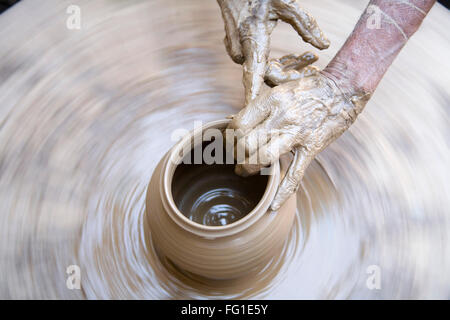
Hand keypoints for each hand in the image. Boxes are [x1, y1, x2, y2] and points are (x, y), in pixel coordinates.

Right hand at [217, 0, 328, 103]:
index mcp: (252, 39)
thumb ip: (306, 25)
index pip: (254, 76)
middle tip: (315, 68)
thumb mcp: (285, 3)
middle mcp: (242, 49)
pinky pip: (260, 64)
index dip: (255, 97)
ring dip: (289, 69)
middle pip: (267, 76)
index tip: (259, 115)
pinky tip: (296, 57)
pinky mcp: (239, 50)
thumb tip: (324, 46)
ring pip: (265, 71)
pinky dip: (278, 63)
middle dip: (292, 76)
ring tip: (312, 59)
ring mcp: (238, 51)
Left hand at [228, 72, 369, 209]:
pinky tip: (273, 205)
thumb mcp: (280, 85)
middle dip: (235, 154)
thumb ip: (257, 101)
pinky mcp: (311, 148)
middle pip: (246, 143)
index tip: (230, 141)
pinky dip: (283, 192)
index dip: (229, 136)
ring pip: (263, 158)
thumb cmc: (308, 87)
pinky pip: (295, 174)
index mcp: (272, 100)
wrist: (344, 89)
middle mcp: (282, 117)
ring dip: (249, 169)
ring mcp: (297, 134)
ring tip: (243, 171)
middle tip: (234, 158)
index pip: (238, 124)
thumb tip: (232, 114)